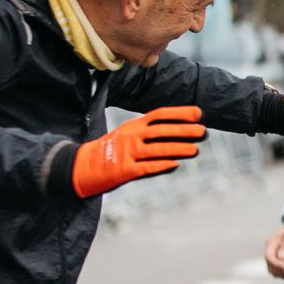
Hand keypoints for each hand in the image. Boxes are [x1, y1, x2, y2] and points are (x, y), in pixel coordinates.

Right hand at [71, 105, 204, 197]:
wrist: (81, 166)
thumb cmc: (111, 151)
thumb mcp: (127, 135)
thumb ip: (150, 134)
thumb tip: (179, 135)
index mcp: (134, 125)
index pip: (160, 114)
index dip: (180, 113)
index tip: (199, 113)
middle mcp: (132, 136)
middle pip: (162, 131)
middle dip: (184, 130)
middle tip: (203, 131)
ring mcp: (128, 152)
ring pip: (157, 149)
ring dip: (178, 148)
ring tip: (195, 150)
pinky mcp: (124, 169)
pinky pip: (146, 167)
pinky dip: (161, 165)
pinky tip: (175, 164)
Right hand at [263, 211, 283, 278]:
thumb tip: (281, 257)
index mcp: (271, 245)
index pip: (269, 257)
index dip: (277, 264)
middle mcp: (271, 253)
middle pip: (271, 267)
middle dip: (282, 271)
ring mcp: (276, 259)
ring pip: (275, 273)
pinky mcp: (282, 263)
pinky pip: (281, 273)